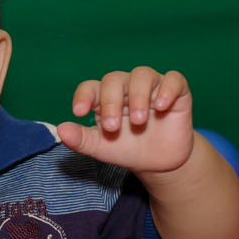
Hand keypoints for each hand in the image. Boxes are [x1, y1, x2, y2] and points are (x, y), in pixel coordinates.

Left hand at [57, 68, 194, 175]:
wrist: (159, 163)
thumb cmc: (127, 149)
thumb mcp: (102, 148)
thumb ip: (81, 139)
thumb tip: (61, 129)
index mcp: (105, 98)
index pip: (90, 87)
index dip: (84, 96)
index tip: (79, 112)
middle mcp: (126, 87)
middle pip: (114, 79)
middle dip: (111, 102)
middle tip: (112, 128)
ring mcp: (151, 87)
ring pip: (141, 75)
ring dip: (137, 96)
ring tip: (138, 122)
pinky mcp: (176, 91)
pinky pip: (173, 79)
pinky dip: (167, 89)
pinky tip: (160, 107)